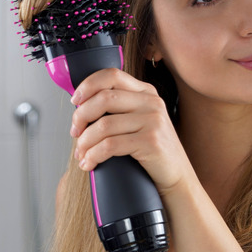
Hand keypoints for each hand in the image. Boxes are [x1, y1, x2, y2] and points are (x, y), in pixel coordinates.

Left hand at [69, 68, 192, 191]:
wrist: (177, 175)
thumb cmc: (151, 150)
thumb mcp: (139, 121)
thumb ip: (119, 108)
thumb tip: (81, 105)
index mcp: (146, 92)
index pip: (111, 75)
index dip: (87, 85)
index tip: (75, 101)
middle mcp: (151, 102)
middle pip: (103, 98)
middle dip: (81, 116)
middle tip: (75, 132)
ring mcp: (153, 120)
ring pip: (103, 125)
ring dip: (85, 142)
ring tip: (81, 154)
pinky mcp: (151, 141)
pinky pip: (110, 145)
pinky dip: (93, 155)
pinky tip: (90, 163)